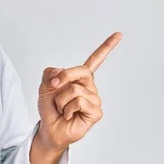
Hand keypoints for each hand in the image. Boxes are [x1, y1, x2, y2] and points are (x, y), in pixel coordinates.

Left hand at [36, 32, 122, 150]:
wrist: (49, 128)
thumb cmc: (50, 108)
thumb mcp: (45, 86)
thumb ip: (51, 73)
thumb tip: (62, 73)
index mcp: (80, 78)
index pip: (96, 60)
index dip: (107, 47)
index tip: (119, 35)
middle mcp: (90, 87)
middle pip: (80, 71)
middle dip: (63, 77)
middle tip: (55, 86)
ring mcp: (94, 99)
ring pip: (75, 89)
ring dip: (60, 99)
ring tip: (62, 108)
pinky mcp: (96, 112)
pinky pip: (79, 102)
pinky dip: (67, 109)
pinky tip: (69, 115)